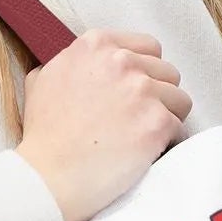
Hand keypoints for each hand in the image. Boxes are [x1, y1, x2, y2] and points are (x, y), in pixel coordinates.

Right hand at [15, 28, 189, 220]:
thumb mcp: (41, 80)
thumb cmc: (43, 135)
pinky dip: (166, 141)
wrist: (47, 175)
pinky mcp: (156, 123)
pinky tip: (146, 152)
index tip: (135, 90)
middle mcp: (121, 61)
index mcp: (96, 45)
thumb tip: (81, 64)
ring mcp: (142, 91)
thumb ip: (69, 63)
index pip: (148, 47)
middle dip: (157, 94)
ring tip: (143, 135)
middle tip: (138, 118)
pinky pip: (178, 127)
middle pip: (167, 72)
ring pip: (179, 99)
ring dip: (166, 116)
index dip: (144, 71)